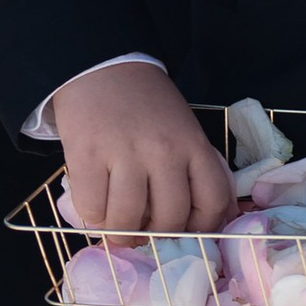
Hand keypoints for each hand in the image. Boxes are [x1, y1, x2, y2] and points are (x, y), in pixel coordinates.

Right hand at [50, 64, 234, 237]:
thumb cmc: (147, 104)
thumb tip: (219, 217)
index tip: (187, 232)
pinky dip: (93, 219)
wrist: (102, 68)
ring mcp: (123, 153)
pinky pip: (92, 209)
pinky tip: (97, 208)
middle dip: (157, 238)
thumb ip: (199, 168)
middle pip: (170, 220)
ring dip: (122, 235)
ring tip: (118, 230)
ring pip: (128, 220)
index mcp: (192, 144)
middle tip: (146, 234)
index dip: (203, 228)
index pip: (213, 201)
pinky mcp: (86, 155)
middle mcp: (163, 151)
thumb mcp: (185, 129)